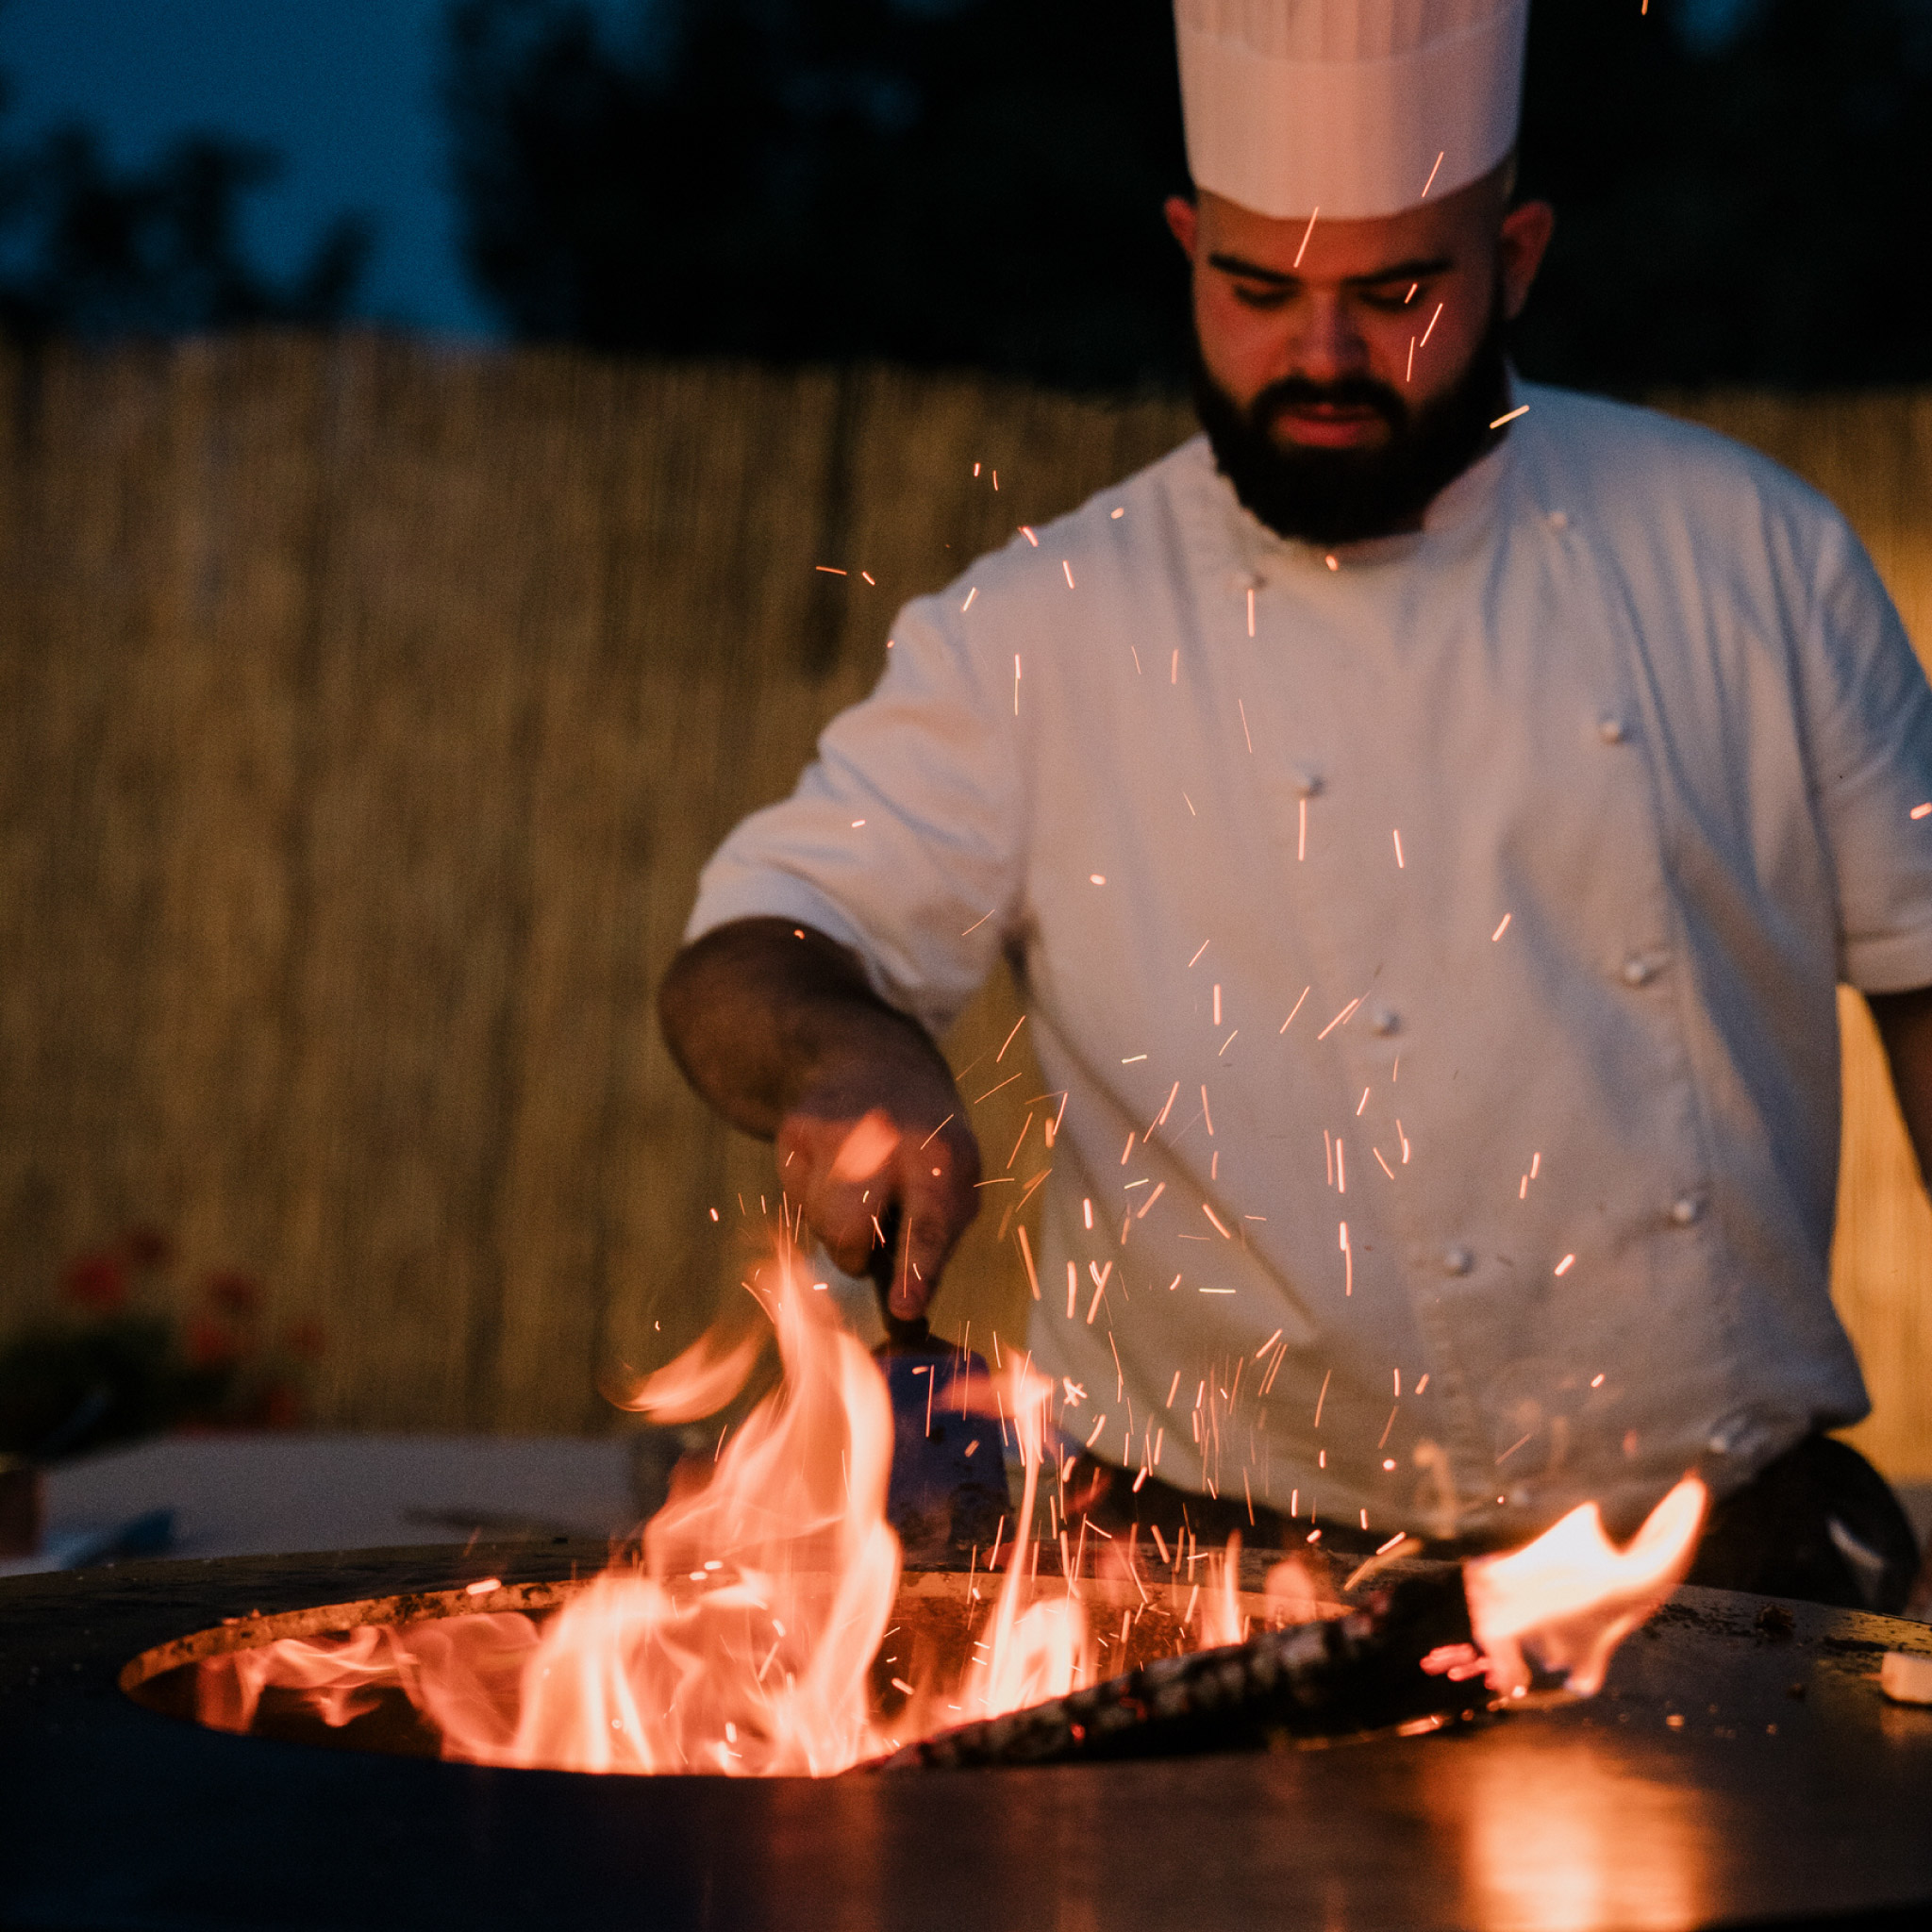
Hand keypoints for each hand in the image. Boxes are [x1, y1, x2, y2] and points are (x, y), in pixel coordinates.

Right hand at [657, 918, 984, 1319]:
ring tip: (860, 1191)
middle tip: (869, 1243)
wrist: (880, 1070)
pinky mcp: (795, 1128)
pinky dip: (814, 1199)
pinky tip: (836, 1169)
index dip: (917, 1269)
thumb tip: (904, 1316)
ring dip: (835, 1227)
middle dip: (854, 1255)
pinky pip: (795, 1200)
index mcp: (942, 1156)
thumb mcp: (954, 1186)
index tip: (905, 1307)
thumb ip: (934, 1245)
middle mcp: (887, 1138)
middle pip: (847, 1231)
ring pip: (817, 1222)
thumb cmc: (927, 1153)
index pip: (927, 1223)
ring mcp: (834, 1129)